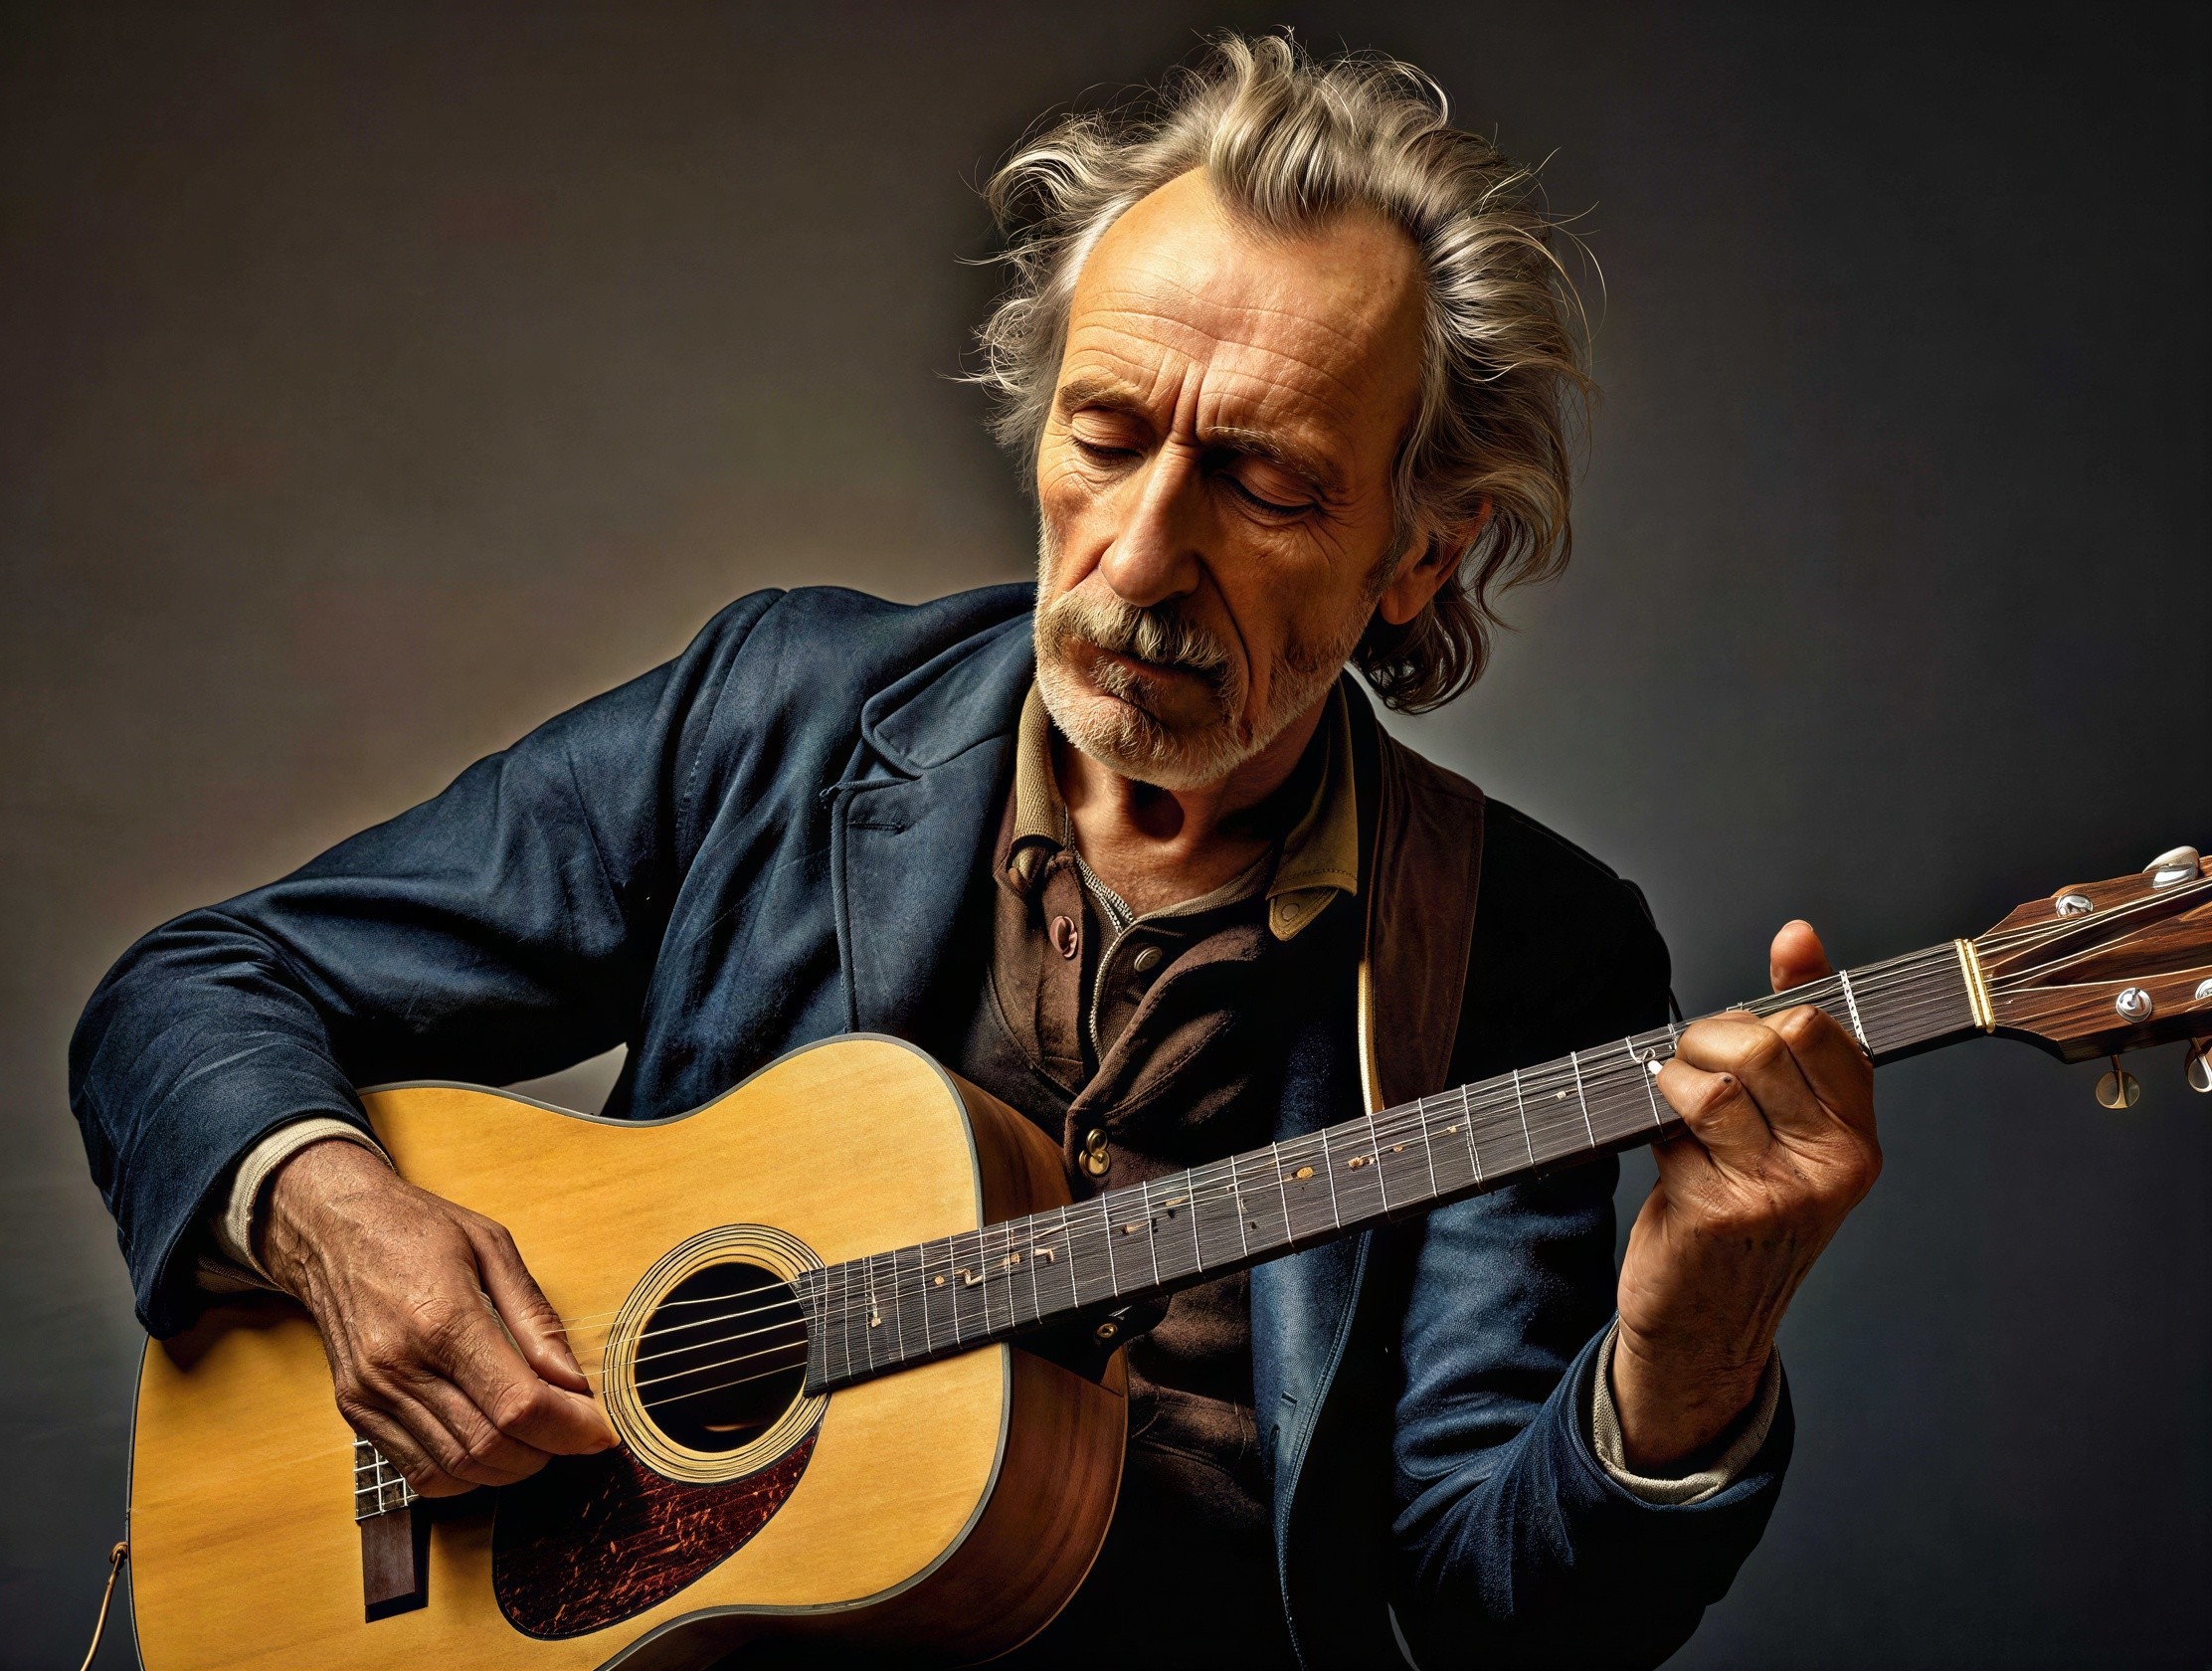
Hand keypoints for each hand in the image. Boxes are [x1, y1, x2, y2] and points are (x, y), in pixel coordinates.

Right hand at [260, 1138, 615, 1494]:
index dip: (569, 1429)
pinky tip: (489, 1444)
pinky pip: (418, 1471)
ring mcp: (372, 1395)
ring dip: (510, 1469)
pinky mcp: (355, 1412)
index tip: (600, 1430)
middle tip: (573, 1431)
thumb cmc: (415, 1229)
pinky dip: (465, 1475)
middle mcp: (400, 1366)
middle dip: (546, 1452)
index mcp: (442, 1319)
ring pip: (456, 1470)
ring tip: (536, 1438)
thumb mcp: (492, 1246)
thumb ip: (537, 1318)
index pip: (517, 1405)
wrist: (332, 1228)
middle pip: (490, 1447)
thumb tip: (573, 1381)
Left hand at [1612, 920, 1879, 1470]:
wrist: (1706, 1326)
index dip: (1763, 1013)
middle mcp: (1834, 1164)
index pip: (1821, 1027)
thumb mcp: (1786, 1129)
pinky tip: (1666, 1156)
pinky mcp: (1723, 1210)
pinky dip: (1656, 1125)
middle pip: (1766, 1040)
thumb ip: (1796, 1034)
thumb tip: (1799, 936)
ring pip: (1717, 1079)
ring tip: (1673, 1107)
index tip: (1736, 1034)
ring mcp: (1782, 1190)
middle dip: (1709, 1036)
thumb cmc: (1741, 1214)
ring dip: (1675, 1078)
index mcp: (1858, 1137)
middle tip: (1689, 1068)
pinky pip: (1677, 1125)